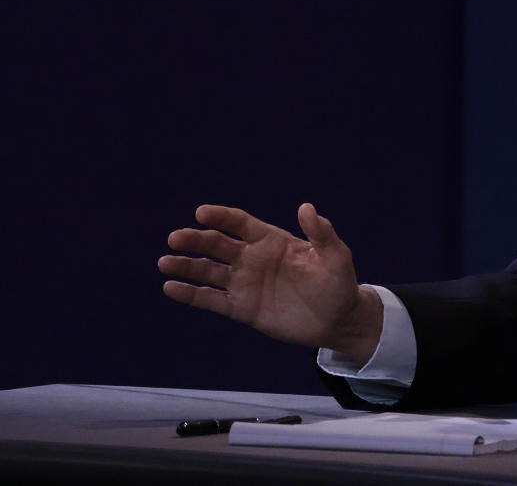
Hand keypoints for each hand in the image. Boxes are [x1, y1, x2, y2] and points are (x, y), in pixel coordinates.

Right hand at [158, 202, 381, 363]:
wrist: (338, 320)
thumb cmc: (339, 283)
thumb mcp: (335, 256)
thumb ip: (321, 233)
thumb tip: (307, 207)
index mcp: (273, 241)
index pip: (240, 223)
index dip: (220, 217)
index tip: (201, 213)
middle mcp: (254, 259)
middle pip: (218, 245)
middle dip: (196, 240)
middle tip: (175, 238)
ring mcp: (246, 283)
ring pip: (209, 271)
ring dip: (186, 266)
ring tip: (165, 262)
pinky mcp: (243, 309)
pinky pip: (212, 300)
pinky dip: (191, 295)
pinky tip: (170, 288)